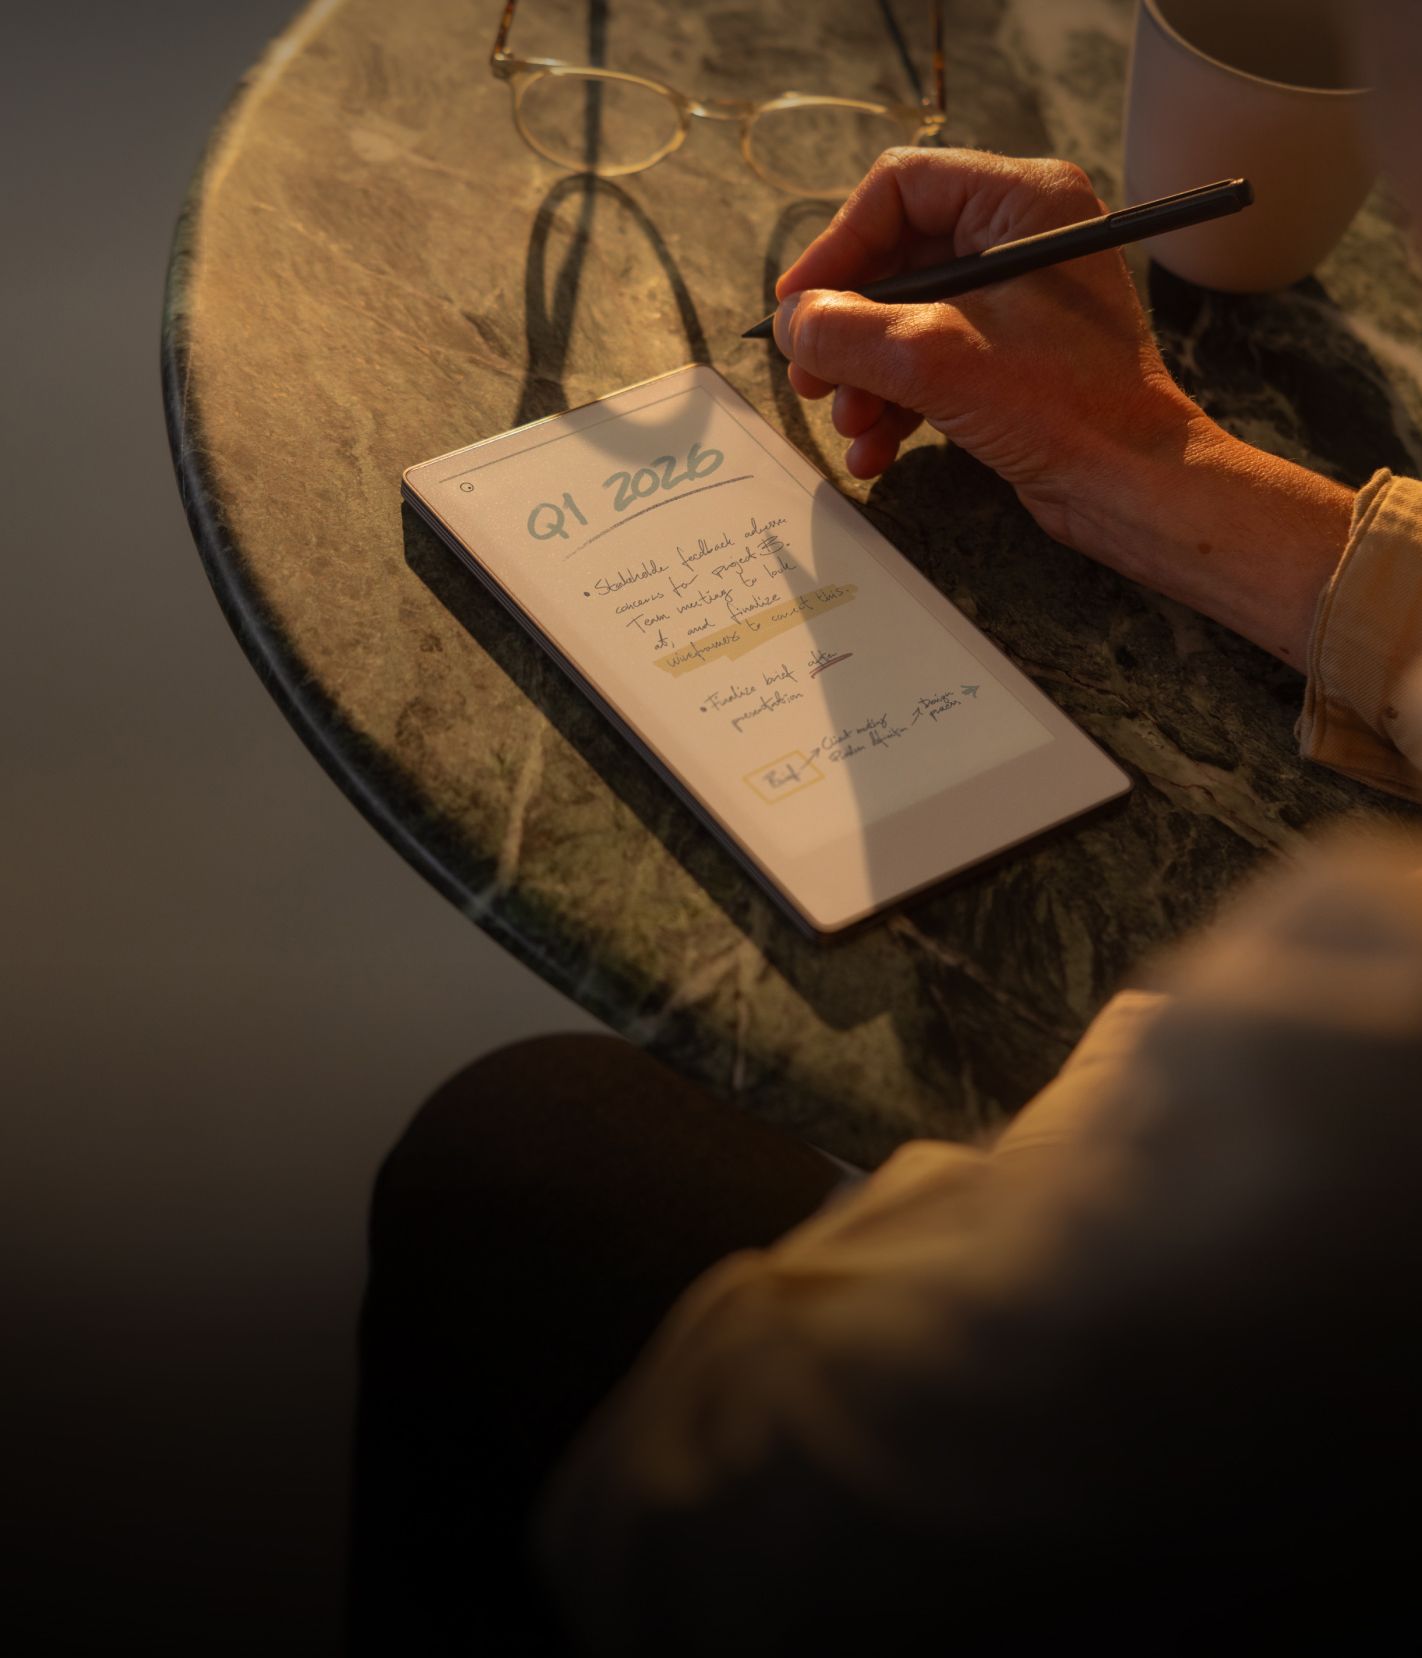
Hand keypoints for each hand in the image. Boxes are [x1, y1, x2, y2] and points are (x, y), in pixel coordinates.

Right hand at [774, 147, 1199, 547]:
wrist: (1130, 488)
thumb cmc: (1067, 410)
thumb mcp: (937, 361)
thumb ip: (850, 332)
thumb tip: (791, 323)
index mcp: (1022, 202)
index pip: (899, 191)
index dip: (836, 248)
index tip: (797, 307)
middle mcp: (1018, 239)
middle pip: (892, 263)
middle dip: (845, 331)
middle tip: (810, 379)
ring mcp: (1011, 301)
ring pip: (901, 322)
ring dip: (862, 379)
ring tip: (850, 427)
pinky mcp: (1004, 358)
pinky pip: (924, 364)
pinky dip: (891, 404)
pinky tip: (874, 451)